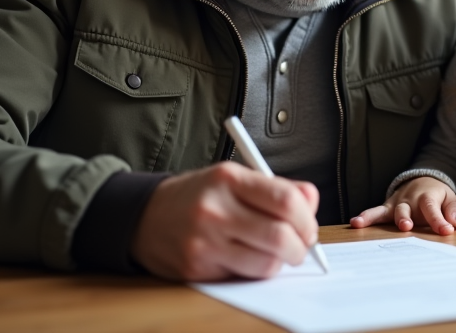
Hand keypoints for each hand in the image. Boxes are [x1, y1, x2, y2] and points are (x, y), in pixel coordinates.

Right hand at [130, 162, 319, 281]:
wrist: (145, 216)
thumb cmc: (198, 196)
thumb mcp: (233, 178)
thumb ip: (276, 188)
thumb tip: (311, 203)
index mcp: (228, 178)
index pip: (286, 200)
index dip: (307, 219)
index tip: (308, 228)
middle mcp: (215, 209)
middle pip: (280, 237)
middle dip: (301, 248)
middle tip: (300, 248)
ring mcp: (204, 241)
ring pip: (266, 264)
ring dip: (279, 263)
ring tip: (272, 254)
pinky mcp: (196, 269)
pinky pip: (243, 277)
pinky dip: (254, 272)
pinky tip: (245, 259)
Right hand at [348, 176, 455, 235]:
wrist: (424, 181)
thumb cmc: (438, 195)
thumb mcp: (450, 199)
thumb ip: (454, 211)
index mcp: (427, 196)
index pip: (432, 208)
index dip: (439, 220)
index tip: (446, 230)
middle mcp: (409, 199)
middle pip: (406, 209)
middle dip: (405, 218)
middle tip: (406, 227)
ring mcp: (396, 203)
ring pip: (387, 211)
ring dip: (376, 218)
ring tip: (364, 224)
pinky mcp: (388, 208)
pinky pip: (376, 212)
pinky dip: (366, 217)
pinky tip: (356, 223)